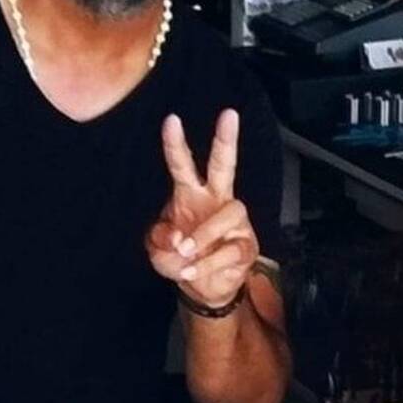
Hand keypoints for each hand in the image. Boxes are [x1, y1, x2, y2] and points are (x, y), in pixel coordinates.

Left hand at [146, 109, 258, 308]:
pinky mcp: (245, 245)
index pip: (182, 164)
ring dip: (206, 232)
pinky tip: (193, 270)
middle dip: (226, 139)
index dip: (175, 143)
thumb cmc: (180, 258)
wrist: (201, 287)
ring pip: (231, 211)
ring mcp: (233, 221)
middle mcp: (214, 200)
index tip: (171, 120)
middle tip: (229, 115)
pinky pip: (231, 248)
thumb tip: (177, 235)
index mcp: (189, 194)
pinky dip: (208, 262)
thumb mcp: (158, 249)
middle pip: (224, 164)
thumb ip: (159, 238)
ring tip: (186, 251)